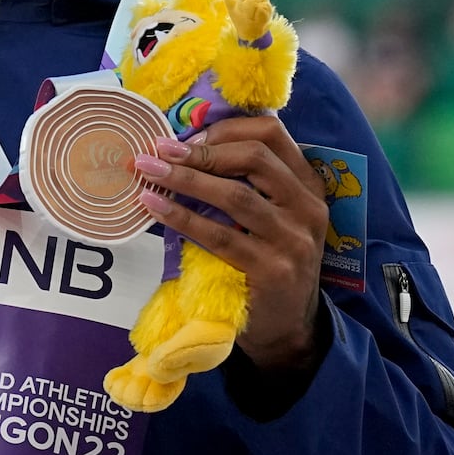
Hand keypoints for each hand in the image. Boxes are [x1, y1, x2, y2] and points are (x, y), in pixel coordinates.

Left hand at [133, 116, 331, 373]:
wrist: (287, 326)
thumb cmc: (267, 261)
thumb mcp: (269, 216)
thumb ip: (245, 183)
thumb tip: (183, 147)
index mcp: (307, 184)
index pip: (272, 134)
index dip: (224, 128)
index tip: (185, 135)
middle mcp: (307, 207)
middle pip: (254, 157)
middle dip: (200, 150)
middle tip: (159, 151)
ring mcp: (293, 239)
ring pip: (236, 194)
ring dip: (184, 179)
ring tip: (147, 172)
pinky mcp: (272, 270)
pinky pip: (220, 236)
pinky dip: (182, 217)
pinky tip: (154, 206)